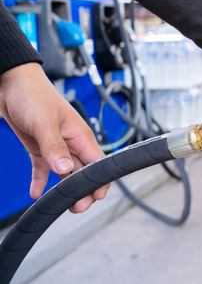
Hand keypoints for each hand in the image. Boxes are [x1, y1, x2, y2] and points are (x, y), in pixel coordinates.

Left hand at [0, 63, 108, 212]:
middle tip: (76, 208)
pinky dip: (41, 181)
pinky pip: (44, 169)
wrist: (11, 84)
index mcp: (80, 135)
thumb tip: (65, 170)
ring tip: (59, 206)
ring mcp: (56, 146)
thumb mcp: (44, 122)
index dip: (99, 182)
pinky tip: (36, 193)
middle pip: (83, 172)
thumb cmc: (33, 96)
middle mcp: (72, 143)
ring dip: (63, 189)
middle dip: (81, 192)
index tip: (94, 198)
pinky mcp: (40, 147)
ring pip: (65, 173)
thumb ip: (55, 147)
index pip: (97, 164)